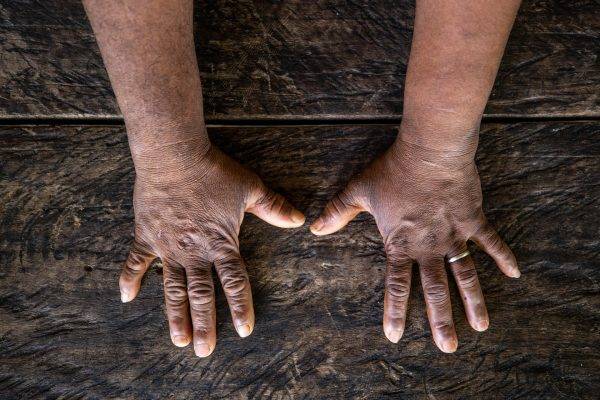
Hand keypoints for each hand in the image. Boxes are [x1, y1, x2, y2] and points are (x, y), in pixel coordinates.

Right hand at [119, 143, 304, 356]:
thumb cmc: (214, 172)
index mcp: (221, 244)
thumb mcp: (250, 189)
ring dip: (174, 315)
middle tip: (203, 350)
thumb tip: (299, 220)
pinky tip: (126, 299)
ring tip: (178, 339)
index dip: (241, 307)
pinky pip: (135, 263)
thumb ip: (275, 208)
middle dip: (204, 325)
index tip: (244, 329)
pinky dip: (129, 280)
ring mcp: (168, 248)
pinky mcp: (146, 237)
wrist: (174, 156)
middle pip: (201, 296)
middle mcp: (194, 253)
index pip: (235, 283)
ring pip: (172, 289)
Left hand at [311, 135, 519, 352]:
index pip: (397, 286)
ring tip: (481, 327)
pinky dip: (504, 257)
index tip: (395, 335)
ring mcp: (454, 235)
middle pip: (436, 291)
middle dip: (441, 322)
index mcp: (401, 244)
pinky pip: (492, 242)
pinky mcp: (473, 220)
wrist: (429, 152)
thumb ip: (337, 213)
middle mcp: (429, 247)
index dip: (395, 312)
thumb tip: (314, 229)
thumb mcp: (358, 191)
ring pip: (466, 276)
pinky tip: (516, 274)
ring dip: (474, 302)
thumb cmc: (392, 171)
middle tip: (448, 347)